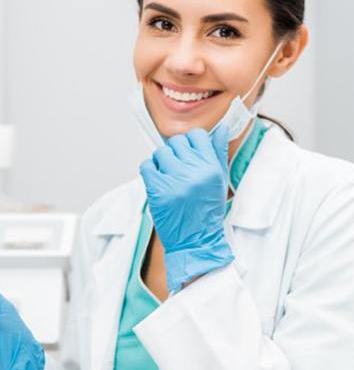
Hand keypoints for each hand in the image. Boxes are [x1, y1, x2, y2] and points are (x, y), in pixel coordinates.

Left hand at [139, 125, 233, 291]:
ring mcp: (174, 180)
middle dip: (175, 153)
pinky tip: (159, 183)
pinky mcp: (157, 189)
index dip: (190, 143)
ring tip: (168, 178)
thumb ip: (218, 153)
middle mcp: (194, 171)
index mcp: (211, 167)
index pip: (197, 135)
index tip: (188, 153)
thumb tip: (222, 128)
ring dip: (161, 162)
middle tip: (178, 170)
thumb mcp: (219, 181)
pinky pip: (147, 166)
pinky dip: (150, 172)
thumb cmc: (206, 212)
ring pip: (160, 152)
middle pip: (177, 142)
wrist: (196, 241)